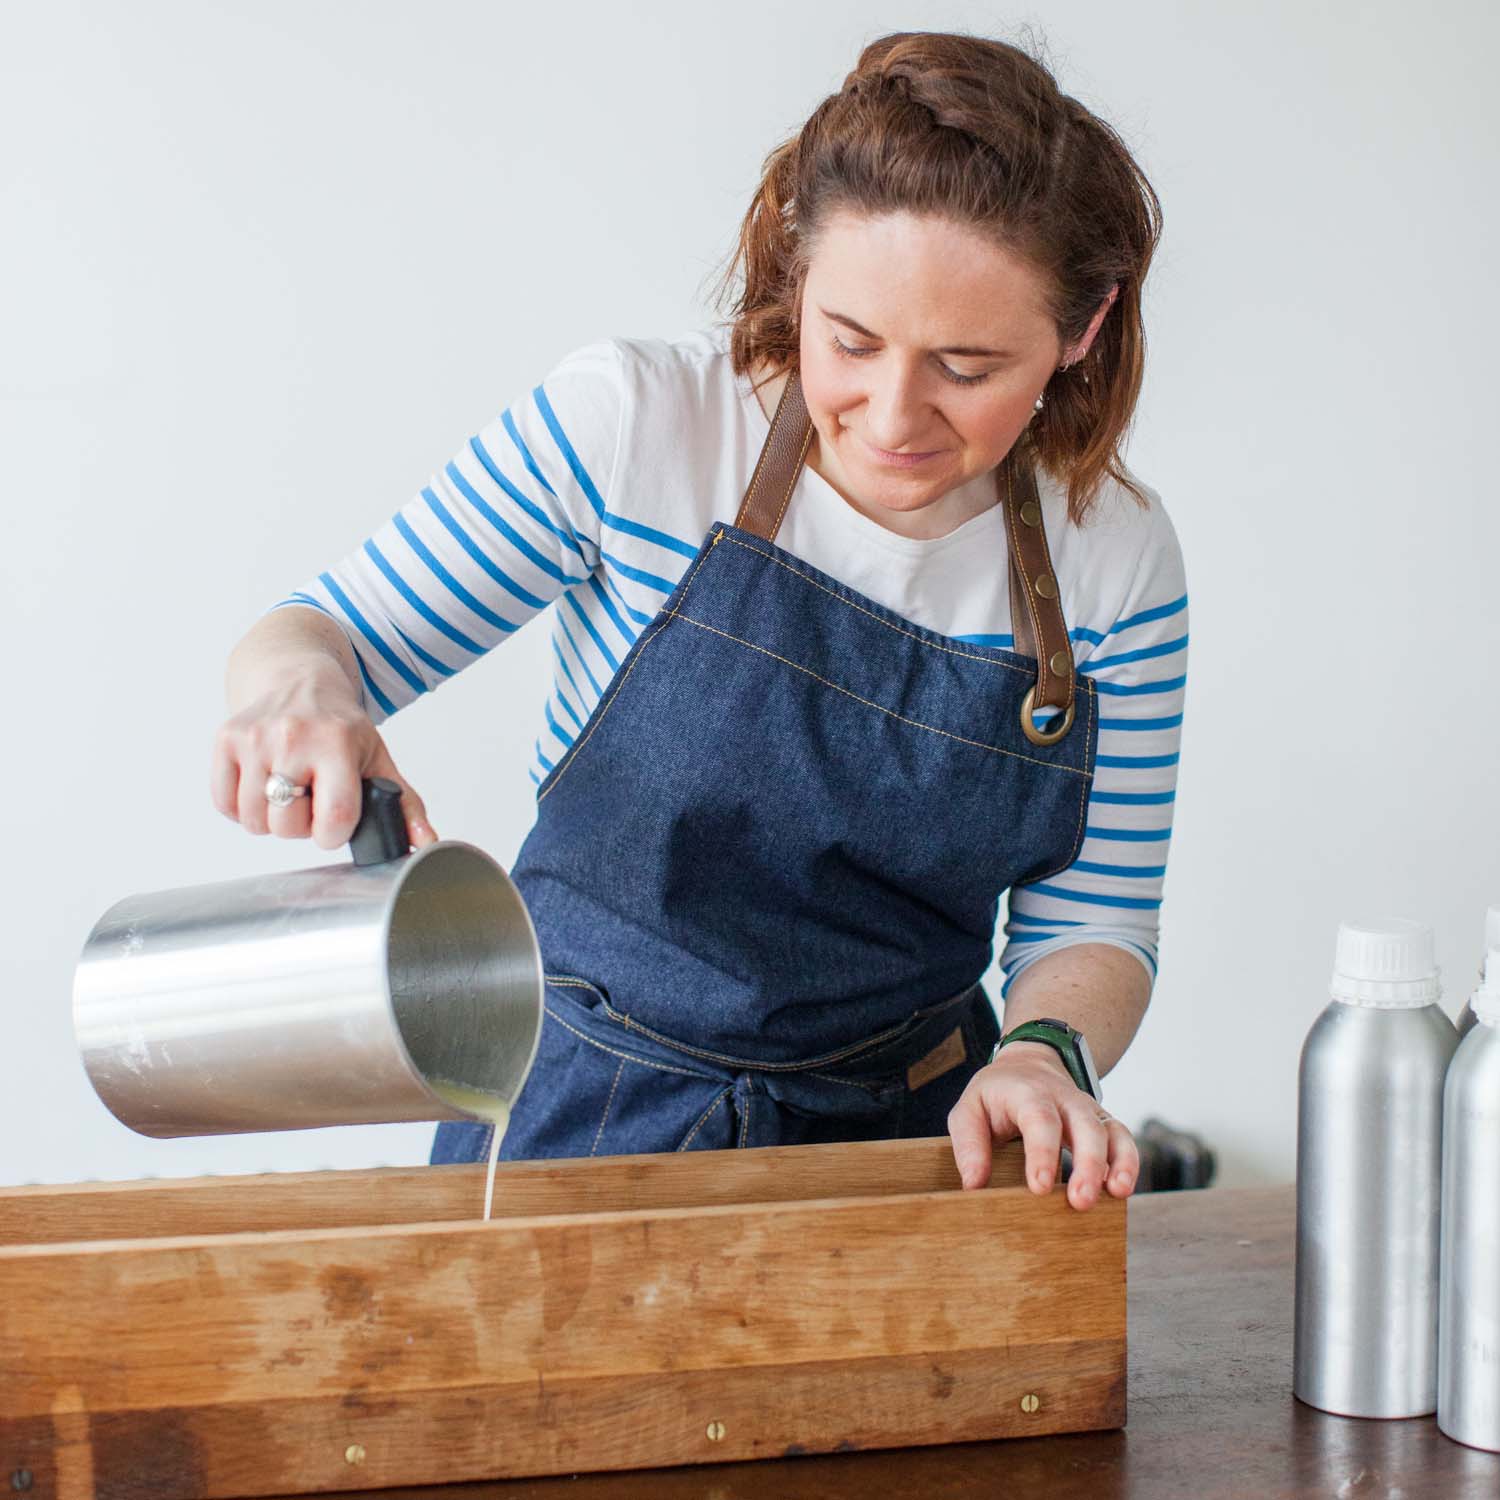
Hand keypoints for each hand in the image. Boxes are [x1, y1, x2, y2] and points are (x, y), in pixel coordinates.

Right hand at [210, 670, 436, 850]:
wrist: (298, 678)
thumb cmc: (339, 724)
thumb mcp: (377, 757)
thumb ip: (403, 803)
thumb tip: (426, 842)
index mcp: (336, 743)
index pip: (334, 818)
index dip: (334, 833)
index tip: (337, 821)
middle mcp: (292, 737)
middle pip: (288, 826)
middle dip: (302, 825)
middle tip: (312, 798)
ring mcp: (255, 738)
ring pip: (254, 820)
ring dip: (271, 819)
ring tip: (289, 791)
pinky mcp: (225, 739)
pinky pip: (224, 804)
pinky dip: (241, 807)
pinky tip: (262, 786)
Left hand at [947, 1041, 1138, 1209]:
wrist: (1027, 1067)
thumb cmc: (995, 1096)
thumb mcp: (968, 1110)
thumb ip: (969, 1145)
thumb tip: (975, 1185)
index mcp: (1027, 1093)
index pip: (1039, 1119)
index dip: (1042, 1153)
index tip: (1040, 1187)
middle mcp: (1064, 1098)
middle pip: (1084, 1124)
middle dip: (1088, 1163)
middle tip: (1081, 1201)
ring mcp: (1087, 1109)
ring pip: (1111, 1130)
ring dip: (1119, 1162)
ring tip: (1118, 1193)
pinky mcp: (1102, 1124)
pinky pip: (1123, 1138)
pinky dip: (1128, 1162)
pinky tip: (1121, 1189)